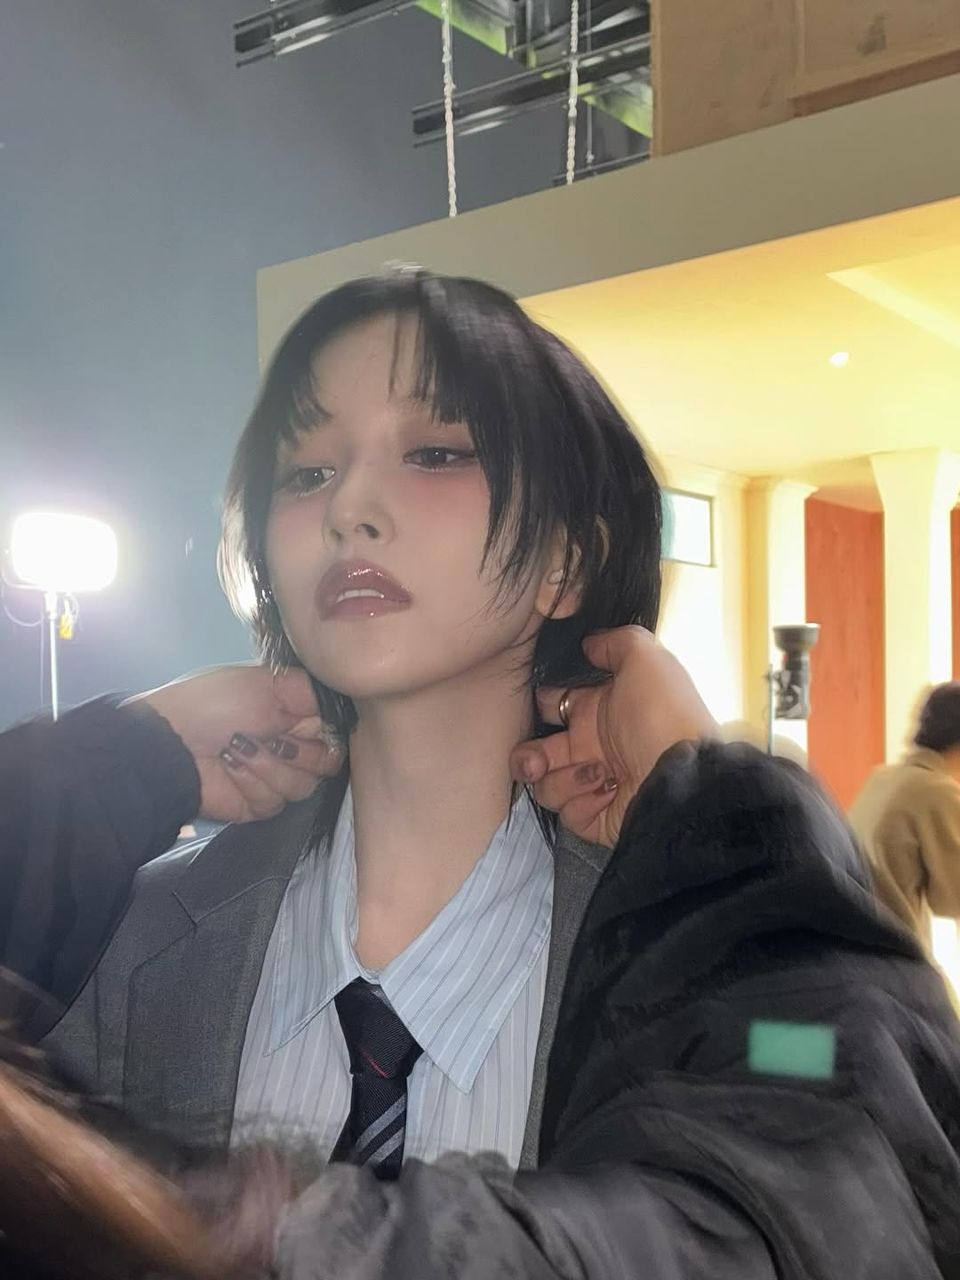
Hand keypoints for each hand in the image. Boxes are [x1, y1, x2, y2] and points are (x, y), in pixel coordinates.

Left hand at [127, 666, 342, 823]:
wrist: (172, 743)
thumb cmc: (218, 704)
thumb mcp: (267, 682)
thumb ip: (312, 691)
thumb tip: (340, 706)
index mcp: (296, 714)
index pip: (337, 732)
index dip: (325, 732)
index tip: (303, 724)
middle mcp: (292, 746)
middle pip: (327, 764)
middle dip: (298, 752)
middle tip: (269, 737)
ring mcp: (276, 777)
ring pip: (302, 787)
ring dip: (267, 767)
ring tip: (237, 750)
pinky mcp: (258, 804)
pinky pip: (274, 802)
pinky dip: (250, 783)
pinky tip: (229, 768)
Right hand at [510, 628, 716, 847]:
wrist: (685, 775)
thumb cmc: (665, 713)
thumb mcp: (646, 659)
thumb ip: (614, 641)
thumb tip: (589, 642)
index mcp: (598, 710)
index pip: (551, 706)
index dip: (539, 706)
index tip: (541, 710)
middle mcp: (593, 747)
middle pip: (537, 753)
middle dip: (528, 757)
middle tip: (537, 760)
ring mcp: (594, 783)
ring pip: (546, 785)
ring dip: (562, 779)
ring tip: (596, 772)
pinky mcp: (597, 817)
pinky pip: (568, 813)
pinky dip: (582, 803)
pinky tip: (607, 792)